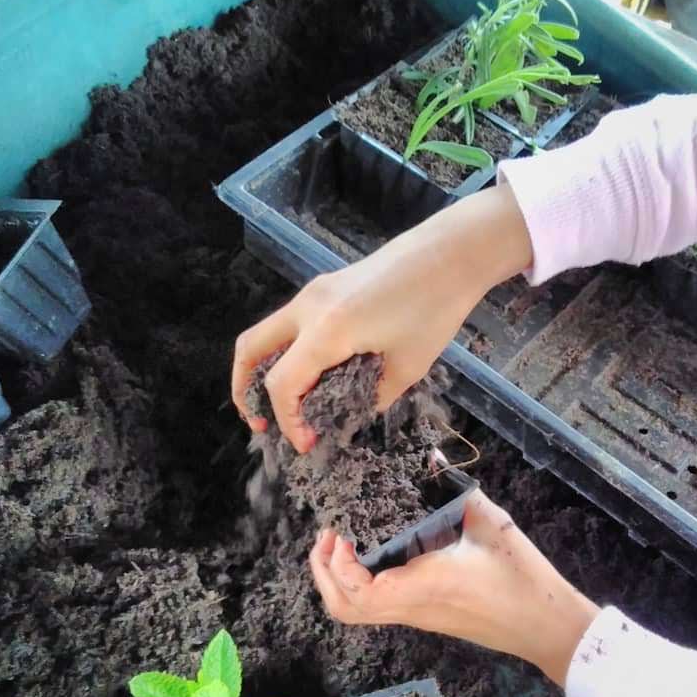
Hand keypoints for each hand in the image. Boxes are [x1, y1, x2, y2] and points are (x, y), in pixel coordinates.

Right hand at [231, 184, 532, 451]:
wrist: (450, 253)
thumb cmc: (434, 309)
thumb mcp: (407, 367)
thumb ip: (371, 398)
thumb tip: (349, 417)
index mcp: (327, 330)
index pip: (282, 384)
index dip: (288, 421)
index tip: (308, 444)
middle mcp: (307, 308)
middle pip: (250, 350)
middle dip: (245, 390)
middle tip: (262, 423)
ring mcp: (312, 293)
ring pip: (264, 334)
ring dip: (261, 369)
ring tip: (279, 403)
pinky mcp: (323, 288)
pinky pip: (288, 324)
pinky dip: (284, 352)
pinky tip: (307, 375)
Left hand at [308, 490, 598, 686]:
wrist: (546, 627)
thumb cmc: (523, 578)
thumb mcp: (492, 524)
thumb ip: (455, 488)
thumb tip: (430, 455)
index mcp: (425, 585)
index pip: (362, 593)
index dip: (339, 566)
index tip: (341, 533)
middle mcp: (412, 606)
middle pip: (346, 609)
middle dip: (324, 572)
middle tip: (328, 533)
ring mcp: (416, 616)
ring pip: (358, 612)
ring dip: (337, 578)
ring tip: (342, 541)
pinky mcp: (423, 616)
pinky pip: (376, 606)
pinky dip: (358, 581)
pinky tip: (371, 550)